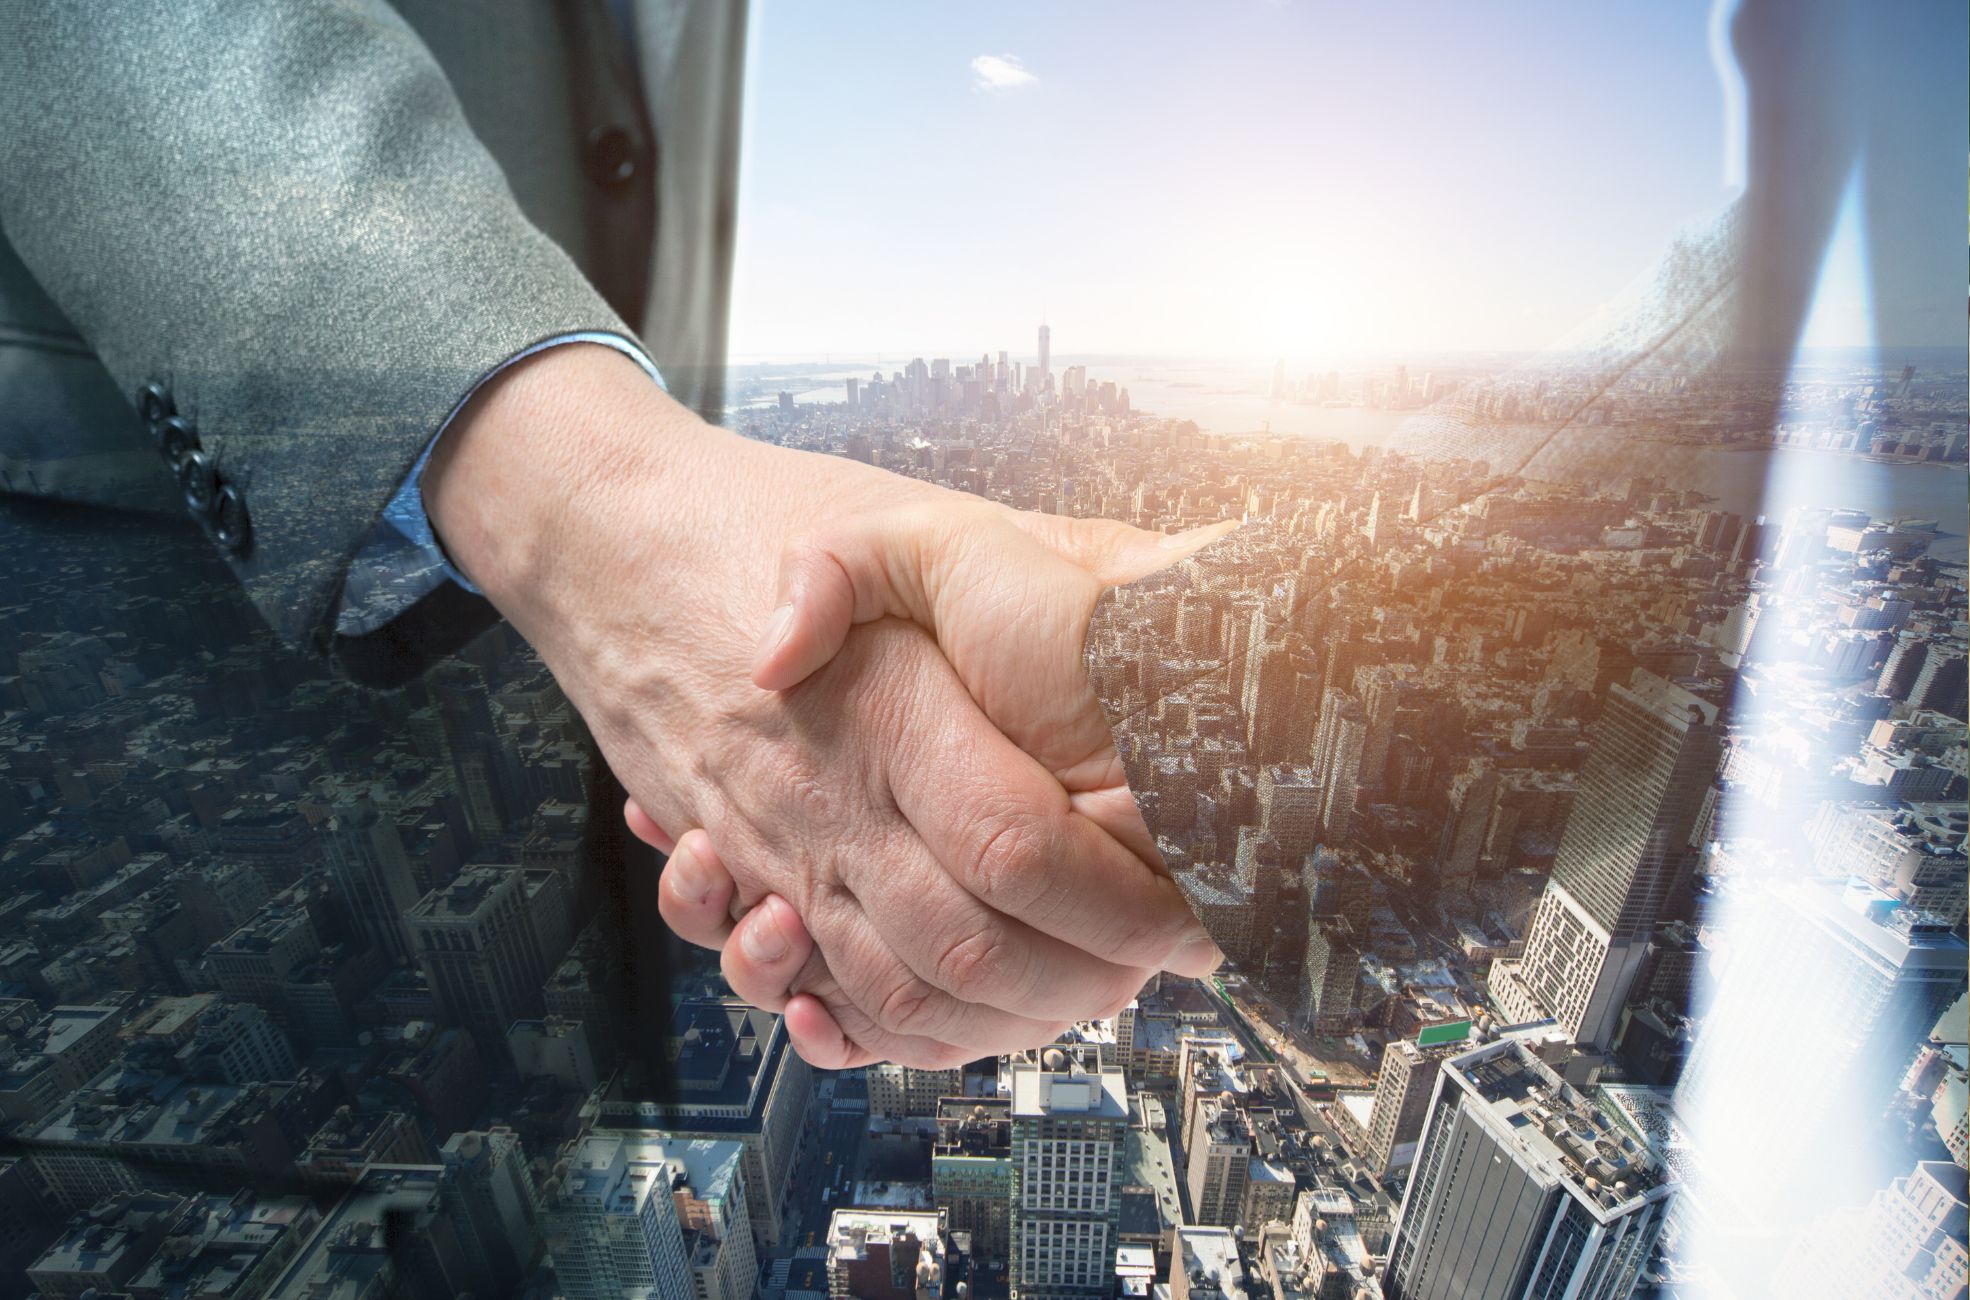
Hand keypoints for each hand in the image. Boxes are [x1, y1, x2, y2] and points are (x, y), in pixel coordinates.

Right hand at [422, 343, 1219, 1066]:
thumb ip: (1035, 550)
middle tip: (1149, 965)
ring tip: (1068, 989)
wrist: (609, 537)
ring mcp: (776, 848)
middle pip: (968, 949)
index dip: (1116, 896)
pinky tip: (937, 993)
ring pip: (889, 992)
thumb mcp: (917, 511)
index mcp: (893, 709)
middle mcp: (830, 799)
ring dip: (987, 1017)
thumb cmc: (765, 519)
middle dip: (1076, 982)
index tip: (1191, 906)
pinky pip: (799, 988)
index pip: (1021, 845)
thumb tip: (1163, 580)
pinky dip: (861, 1024)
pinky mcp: (741, 871)